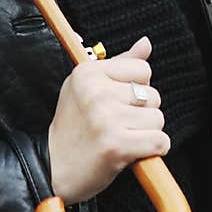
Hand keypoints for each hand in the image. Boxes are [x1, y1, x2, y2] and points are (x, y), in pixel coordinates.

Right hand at [47, 35, 169, 205]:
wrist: (51, 168)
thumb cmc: (72, 129)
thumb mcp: (87, 87)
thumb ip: (120, 64)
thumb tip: (145, 43)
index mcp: (88, 73)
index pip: (142, 69)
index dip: (137, 88)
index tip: (118, 103)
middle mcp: (96, 92)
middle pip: (153, 95)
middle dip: (142, 113)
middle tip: (117, 125)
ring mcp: (106, 118)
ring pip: (158, 119)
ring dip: (146, 133)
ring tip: (122, 138)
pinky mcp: (117, 145)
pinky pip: (160, 141)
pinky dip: (153, 151)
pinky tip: (132, 152)